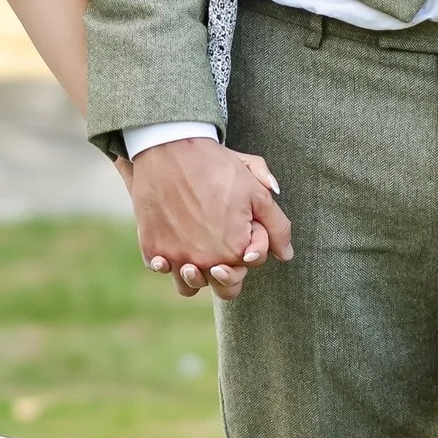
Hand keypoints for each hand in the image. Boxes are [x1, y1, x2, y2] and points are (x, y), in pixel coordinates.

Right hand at [127, 140, 293, 299]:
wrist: (170, 148)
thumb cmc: (217, 167)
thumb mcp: (256, 191)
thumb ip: (277, 227)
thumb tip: (286, 255)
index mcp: (235, 250)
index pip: (247, 269)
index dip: (249, 249)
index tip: (240, 223)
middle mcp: (206, 261)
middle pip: (224, 289)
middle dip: (227, 274)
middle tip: (221, 244)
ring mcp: (176, 258)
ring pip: (188, 286)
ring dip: (194, 274)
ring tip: (193, 248)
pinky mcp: (152, 249)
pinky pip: (160, 269)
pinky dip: (164, 260)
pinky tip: (170, 239)